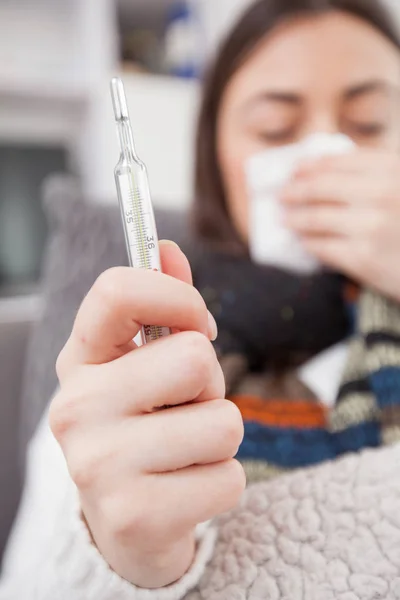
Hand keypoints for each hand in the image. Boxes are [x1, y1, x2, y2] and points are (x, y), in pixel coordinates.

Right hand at [49, 241, 244, 588]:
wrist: (126, 521)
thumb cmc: (143, 428)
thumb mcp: (143, 364)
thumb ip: (161, 305)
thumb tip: (168, 249)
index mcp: (81, 360)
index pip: (120, 291)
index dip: (178, 297)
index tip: (198, 324)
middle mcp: (77, 407)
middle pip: (194, 359)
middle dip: (211, 384)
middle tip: (185, 408)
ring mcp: (100, 465)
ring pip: (223, 422)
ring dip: (220, 437)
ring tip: (185, 451)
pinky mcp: (134, 515)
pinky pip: (230, 478)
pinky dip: (222, 482)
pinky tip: (186, 490)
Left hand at [282, 150, 399, 299]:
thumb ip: (372, 174)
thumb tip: (320, 168)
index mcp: (392, 169)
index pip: (339, 162)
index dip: (311, 165)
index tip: (295, 170)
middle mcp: (383, 193)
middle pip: (322, 187)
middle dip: (295, 191)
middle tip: (281, 195)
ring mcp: (372, 226)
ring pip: (317, 218)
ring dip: (295, 218)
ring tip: (284, 219)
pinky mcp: (363, 257)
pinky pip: (322, 246)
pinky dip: (308, 243)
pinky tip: (303, 242)